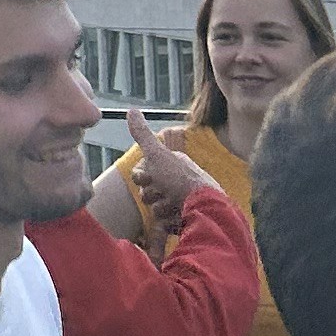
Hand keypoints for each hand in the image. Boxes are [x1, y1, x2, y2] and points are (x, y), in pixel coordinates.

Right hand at [125, 110, 201, 242]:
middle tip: (164, 193)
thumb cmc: (180, 180)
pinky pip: (164, 226)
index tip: (150, 177)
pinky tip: (176, 220)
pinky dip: (168, 224)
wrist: (204, 209)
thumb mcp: (158, 155)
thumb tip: (130, 110)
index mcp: (172, 165)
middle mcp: (177, 182)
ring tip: (174, 207)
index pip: (142, 171)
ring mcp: (181, 203)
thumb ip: (142, 136)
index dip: (141, 176)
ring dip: (161, 209)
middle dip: (152, 194)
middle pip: (147, 191)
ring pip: (154, 209)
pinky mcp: (183, 222)